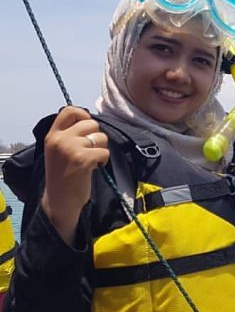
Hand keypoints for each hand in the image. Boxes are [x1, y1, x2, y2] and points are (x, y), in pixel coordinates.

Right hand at [41, 106, 108, 244]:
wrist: (59, 201)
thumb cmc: (63, 175)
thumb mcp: (59, 151)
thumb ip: (69, 135)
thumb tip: (90, 121)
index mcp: (52, 135)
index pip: (69, 111)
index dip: (84, 115)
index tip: (88, 128)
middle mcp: (59, 139)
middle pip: (91, 123)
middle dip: (97, 136)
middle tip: (91, 151)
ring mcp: (70, 148)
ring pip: (101, 137)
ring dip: (101, 149)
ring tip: (92, 160)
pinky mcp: (83, 159)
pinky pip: (105, 152)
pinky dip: (104, 160)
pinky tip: (95, 168)